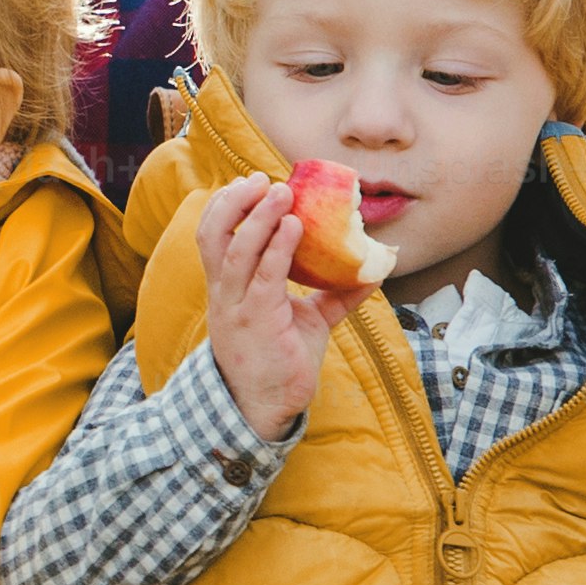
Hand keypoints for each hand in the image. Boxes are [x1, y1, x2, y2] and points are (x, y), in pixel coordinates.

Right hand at [196, 175, 359, 441]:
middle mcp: (224, 293)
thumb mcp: (308, 319)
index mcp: (228, 287)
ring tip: (282, 193)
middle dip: (234, 202)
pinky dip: (278, 247)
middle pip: (213, 235)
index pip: (212, 236)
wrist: (268, 405)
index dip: (225, 205)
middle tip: (261, 179)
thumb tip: (374, 270)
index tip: (248, 182)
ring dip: (258, 217)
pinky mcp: (257, 321)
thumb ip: (333, 293)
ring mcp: (237, 307)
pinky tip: (294, 227)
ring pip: (236, 251)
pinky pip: (264, 277)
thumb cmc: (283, 359)